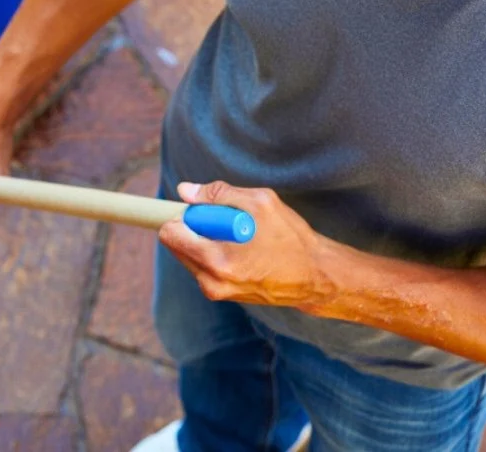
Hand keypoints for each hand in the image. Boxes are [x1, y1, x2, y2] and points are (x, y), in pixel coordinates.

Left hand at [158, 181, 338, 310]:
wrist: (315, 277)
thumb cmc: (291, 238)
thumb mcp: (261, 203)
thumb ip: (218, 194)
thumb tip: (185, 191)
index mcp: (217, 259)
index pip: (171, 234)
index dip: (181, 214)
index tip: (197, 208)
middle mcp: (211, 281)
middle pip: (177, 244)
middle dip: (195, 227)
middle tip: (226, 221)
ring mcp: (216, 291)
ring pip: (189, 254)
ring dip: (204, 240)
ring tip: (238, 236)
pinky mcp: (222, 294)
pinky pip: (203, 265)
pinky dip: (213, 252)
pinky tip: (241, 250)